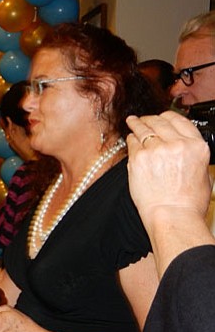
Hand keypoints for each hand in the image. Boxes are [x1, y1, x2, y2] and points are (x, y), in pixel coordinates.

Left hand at [126, 112, 214, 275]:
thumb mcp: (202, 173)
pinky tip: (130, 138)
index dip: (168, 116)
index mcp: (196, 147)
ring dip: (137, 124)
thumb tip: (183, 149)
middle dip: (150, 118)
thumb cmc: (187, 202)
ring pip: (143, 129)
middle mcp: (176, 145)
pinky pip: (132, 142)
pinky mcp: (138, 157)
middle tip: (144, 118)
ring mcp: (155, 150)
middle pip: (160, 122)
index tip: (162, 117)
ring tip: (132, 121)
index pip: (180, 121)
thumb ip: (191, 155)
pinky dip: (131, 138)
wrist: (172, 214)